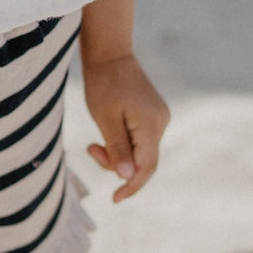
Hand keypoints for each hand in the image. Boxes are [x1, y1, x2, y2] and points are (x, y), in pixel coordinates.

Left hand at [82, 53, 169, 202]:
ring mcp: (159, 118)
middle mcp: (161, 122)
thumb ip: (117, 148)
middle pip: (144, 161)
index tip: (114, 199)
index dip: (131, 186)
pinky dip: (122, 145)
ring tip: (94, 143)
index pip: (146, 167)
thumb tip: (126, 177)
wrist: (110, 53)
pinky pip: (140, 140)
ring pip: (141, 152)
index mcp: (151, 124)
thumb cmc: (103, 84)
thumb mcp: (105, 119)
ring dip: (117, 155)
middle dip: (118, 167)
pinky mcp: (153, 115)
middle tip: (91, 151)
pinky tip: (107, 134)